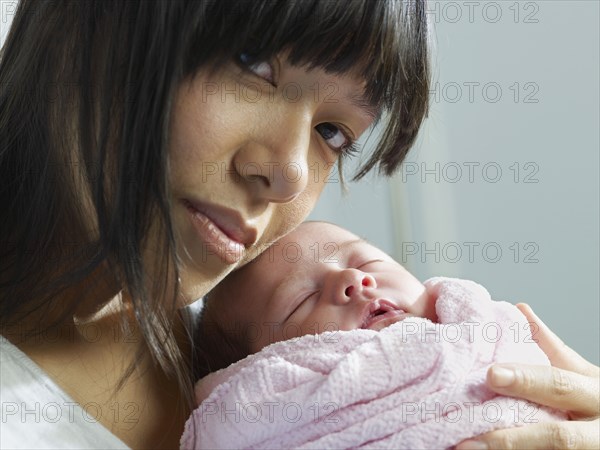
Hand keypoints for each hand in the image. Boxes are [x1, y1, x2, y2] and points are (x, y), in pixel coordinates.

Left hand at [456, 303, 599, 449]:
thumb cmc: (595, 401)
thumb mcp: (582, 373)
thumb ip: (551, 347)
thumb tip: (520, 309)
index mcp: (596, 393)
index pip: (559, 384)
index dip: (526, 381)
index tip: (491, 374)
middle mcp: (598, 430)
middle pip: (557, 437)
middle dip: (510, 437)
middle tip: (467, 437)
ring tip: (465, 449)